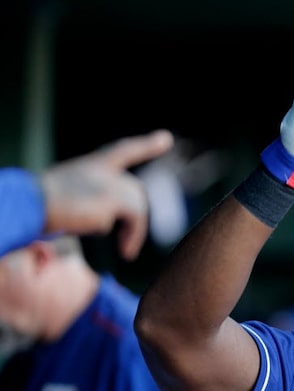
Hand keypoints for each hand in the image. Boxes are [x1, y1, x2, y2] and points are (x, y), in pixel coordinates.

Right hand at [41, 130, 173, 259]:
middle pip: (135, 191)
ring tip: (127, 252)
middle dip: (137, 217)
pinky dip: (133, 235)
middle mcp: (104, 171)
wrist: (29, 205)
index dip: (147, 145)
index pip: (124, 150)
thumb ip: (91, 198)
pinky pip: (133, 218)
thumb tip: (109, 218)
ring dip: (136, 231)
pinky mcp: (112, 198)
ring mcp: (110, 182)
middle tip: (128, 245)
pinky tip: (124, 251)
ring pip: (138, 206)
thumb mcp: (68, 196)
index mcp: (91, 165)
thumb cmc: (37, 207)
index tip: (166, 138)